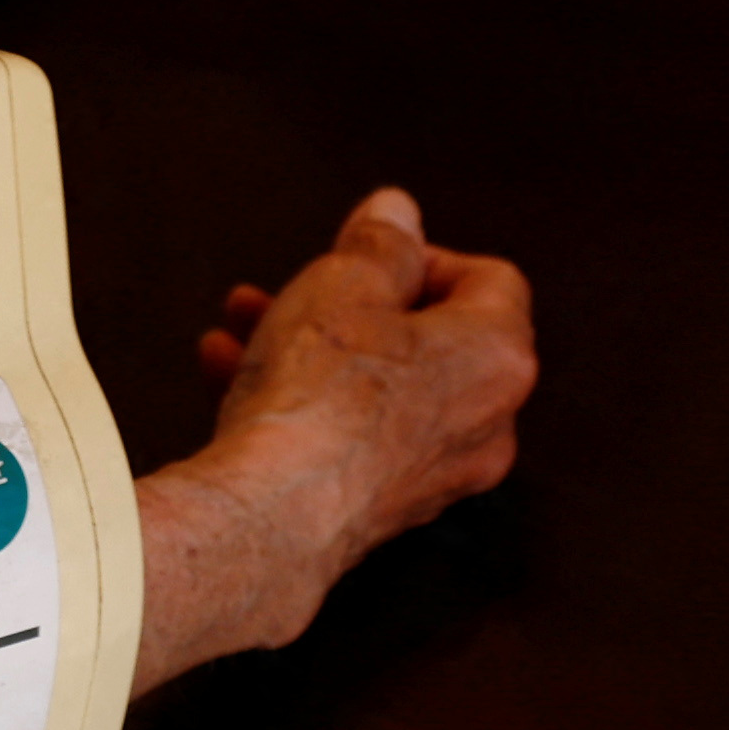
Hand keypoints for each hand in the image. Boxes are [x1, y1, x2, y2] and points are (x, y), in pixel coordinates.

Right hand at [133, 186, 537, 692]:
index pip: (490, 281)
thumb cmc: (320, 397)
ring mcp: (438, 476)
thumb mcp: (346, 282)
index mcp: (498, 357)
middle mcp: (486, 424)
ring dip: (315, 347)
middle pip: (428, 338)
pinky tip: (231, 374)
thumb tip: (397, 213)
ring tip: (246, 322)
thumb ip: (380, 242)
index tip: (369, 253)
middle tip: (300, 283)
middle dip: (353, 303)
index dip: (425, 255)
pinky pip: (352, 438)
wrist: (274, 516)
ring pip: (379, 388)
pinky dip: (305, 403)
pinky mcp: (384, 510)